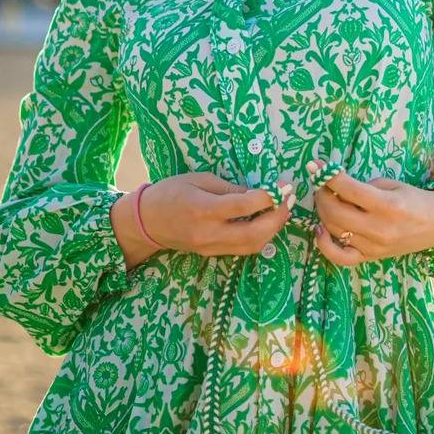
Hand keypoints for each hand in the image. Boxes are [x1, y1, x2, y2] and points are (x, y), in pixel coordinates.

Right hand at [114, 171, 294, 268]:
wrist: (146, 222)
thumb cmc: (171, 192)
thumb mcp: (198, 179)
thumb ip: (229, 188)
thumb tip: (257, 193)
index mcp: (203, 208)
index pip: (243, 206)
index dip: (267, 197)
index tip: (281, 186)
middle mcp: (209, 232)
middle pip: (254, 233)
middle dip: (277, 218)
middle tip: (288, 201)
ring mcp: (211, 246)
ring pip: (252, 246)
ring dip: (272, 230)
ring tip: (281, 212)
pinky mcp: (212, 253)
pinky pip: (243, 250)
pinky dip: (260, 238)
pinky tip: (266, 224)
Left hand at [310, 162, 433, 267]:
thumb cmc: (415, 200)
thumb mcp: (393, 184)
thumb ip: (364, 186)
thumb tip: (335, 186)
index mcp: (387, 205)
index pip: (348, 189)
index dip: (327, 176)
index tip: (316, 165)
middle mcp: (379, 228)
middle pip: (335, 212)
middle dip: (321, 194)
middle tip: (319, 184)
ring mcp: (373, 246)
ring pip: (334, 230)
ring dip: (322, 212)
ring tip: (324, 199)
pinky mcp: (371, 257)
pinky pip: (341, 257)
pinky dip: (325, 245)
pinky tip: (321, 229)